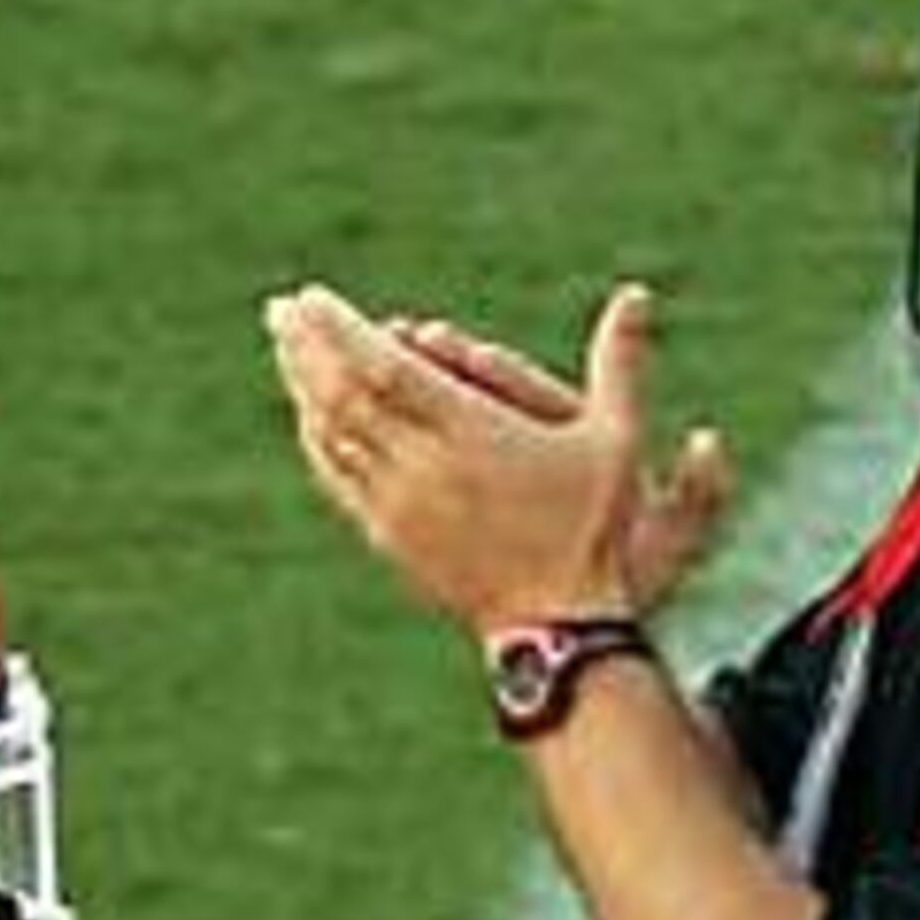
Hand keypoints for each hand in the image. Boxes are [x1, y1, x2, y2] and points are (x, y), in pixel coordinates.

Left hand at [265, 281, 671, 636]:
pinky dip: (318, 438)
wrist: (559, 625)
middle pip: (341, 396)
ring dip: (303, 387)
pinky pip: (339, 478)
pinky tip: (310, 416)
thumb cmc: (595, 529)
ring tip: (287, 347)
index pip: (381, 368)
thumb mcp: (618, 440)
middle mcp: (422, 468)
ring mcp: (399, 506)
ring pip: (332, 437)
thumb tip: (638, 294)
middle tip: (281, 308)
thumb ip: (622, 362)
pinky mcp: (391, 538)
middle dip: (306, 348)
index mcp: (469, 433)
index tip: (311, 295)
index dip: (339, 329)